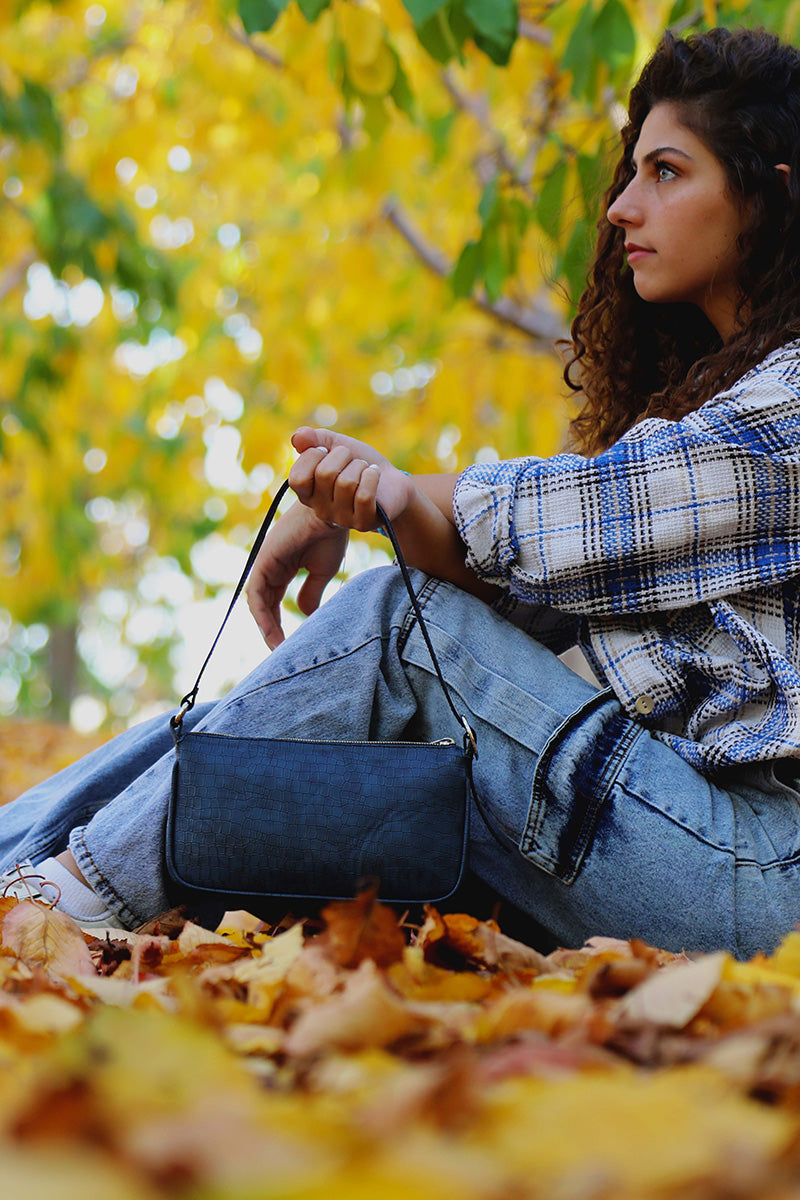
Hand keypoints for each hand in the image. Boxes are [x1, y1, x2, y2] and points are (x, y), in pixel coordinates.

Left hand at [245, 501, 347, 648]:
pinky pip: (255, 594)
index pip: (272, 601)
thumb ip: (310, 592)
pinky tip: (273, 631)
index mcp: (280, 567)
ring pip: (257, 602)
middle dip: (270, 630)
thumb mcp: (321, 571)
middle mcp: (269, 565)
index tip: (288, 645)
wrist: (336, 513)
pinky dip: (261, 615)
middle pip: (263, 605)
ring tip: (277, 648)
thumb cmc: (331, 537)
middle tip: (281, 653)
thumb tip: (304, 614)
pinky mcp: (264, 560)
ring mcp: (265, 562)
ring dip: (265, 627)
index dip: (276, 624)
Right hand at [289, 426, 413, 528]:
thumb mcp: (334, 445)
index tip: (326, 451)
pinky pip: (364, 495)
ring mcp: (342, 519)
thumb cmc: (358, 463)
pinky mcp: (363, 522)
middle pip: (324, 474)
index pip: (297, 477)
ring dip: (360, 466)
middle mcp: (321, 510)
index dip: (313, 455)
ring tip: (365, 470)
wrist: (391, 480)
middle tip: (352, 460)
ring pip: (346, 483)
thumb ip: (312, 439)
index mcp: (308, 494)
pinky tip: (375, 475)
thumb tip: (297, 438)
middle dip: (343, 455)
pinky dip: (372, 476)